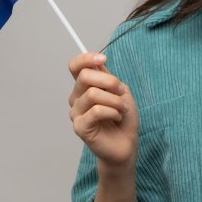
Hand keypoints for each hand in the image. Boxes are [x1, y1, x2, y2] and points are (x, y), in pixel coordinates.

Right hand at [68, 52, 138, 174]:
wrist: (126, 143)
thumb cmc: (123, 117)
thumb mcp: (121, 92)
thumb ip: (107, 77)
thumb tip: (97, 62)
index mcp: (84, 87)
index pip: (75, 66)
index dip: (86, 58)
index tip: (103, 59)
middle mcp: (76, 98)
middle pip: (85, 76)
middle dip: (109, 81)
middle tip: (122, 93)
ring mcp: (76, 113)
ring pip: (93, 94)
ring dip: (115, 101)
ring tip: (122, 109)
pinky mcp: (79, 127)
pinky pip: (96, 111)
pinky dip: (112, 112)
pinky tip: (116, 118)